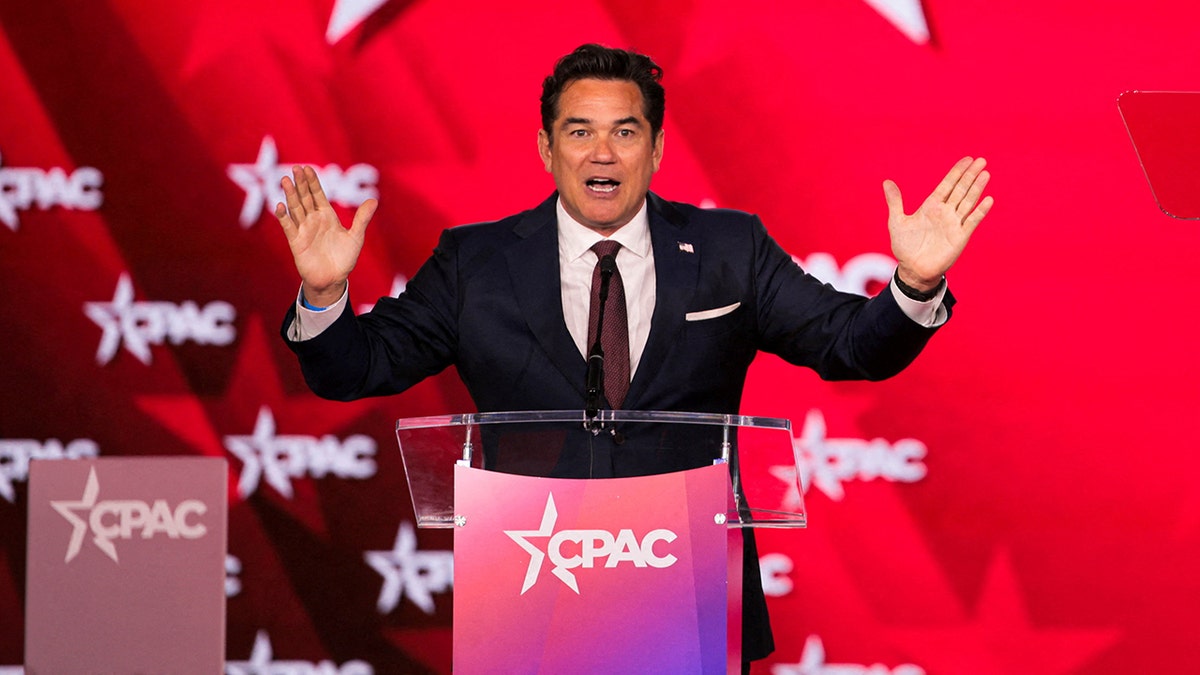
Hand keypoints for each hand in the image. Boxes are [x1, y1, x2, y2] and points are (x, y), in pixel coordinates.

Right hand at [275, 165, 377, 306]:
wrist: (333, 280)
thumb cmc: (344, 259)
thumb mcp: (356, 237)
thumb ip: (362, 218)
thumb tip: (374, 199)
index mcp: (327, 216)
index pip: (318, 195)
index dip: (312, 182)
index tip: (307, 168)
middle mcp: (313, 220)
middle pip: (305, 198)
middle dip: (301, 184)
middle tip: (296, 168)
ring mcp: (303, 230)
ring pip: (295, 208)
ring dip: (290, 195)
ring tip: (286, 180)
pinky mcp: (296, 242)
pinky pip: (289, 227)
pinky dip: (284, 217)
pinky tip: (280, 205)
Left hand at [884, 157, 992, 290]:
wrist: (913, 269)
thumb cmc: (905, 247)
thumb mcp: (897, 222)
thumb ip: (895, 202)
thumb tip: (886, 181)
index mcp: (931, 206)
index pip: (947, 185)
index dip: (957, 172)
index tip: (967, 159)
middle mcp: (945, 212)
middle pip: (960, 189)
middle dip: (970, 175)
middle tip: (981, 160)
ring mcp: (954, 224)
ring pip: (968, 201)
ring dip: (977, 188)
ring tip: (985, 173)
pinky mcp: (960, 237)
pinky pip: (972, 221)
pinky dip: (980, 211)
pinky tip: (988, 200)